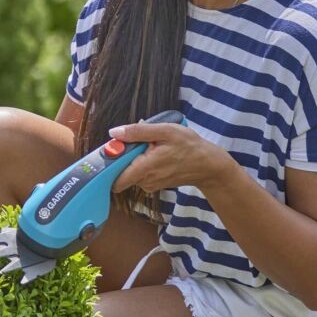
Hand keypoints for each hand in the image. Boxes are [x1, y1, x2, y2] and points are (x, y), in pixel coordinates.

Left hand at [107, 119, 225, 196]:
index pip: (115, 180)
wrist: (207, 165)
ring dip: (135, 159)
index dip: (109, 165)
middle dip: (124, 157)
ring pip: (130, 172)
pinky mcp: (154, 185)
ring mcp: (150, 185)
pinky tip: (157, 154)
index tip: (114, 151)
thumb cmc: (188, 146)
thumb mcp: (164, 131)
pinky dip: (143, 164)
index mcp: (145, 169)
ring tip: (153, 147)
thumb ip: (137, 132)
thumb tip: (114, 133)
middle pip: (120, 173)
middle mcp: (145, 181)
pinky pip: (140, 174)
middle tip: (139, 143)